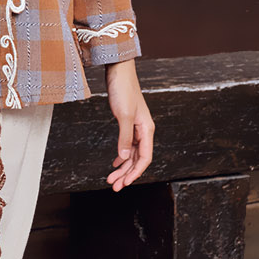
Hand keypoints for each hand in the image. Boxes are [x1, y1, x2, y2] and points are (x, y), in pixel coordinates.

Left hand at [104, 59, 153, 190]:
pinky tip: (115, 164)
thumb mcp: (122, 115)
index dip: (135, 173)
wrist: (118, 71)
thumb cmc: (122, 90)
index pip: (145, 158)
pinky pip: (128, 145)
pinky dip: (121, 156)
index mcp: (147, 130)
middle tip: (114, 187)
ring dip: (122, 168)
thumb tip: (124, 158)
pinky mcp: (128, 123)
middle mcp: (144, 130)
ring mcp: (136, 127)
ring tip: (111, 179)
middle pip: (138, 159)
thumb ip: (124, 138)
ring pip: (132, 154)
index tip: (124, 184)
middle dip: (127, 174)